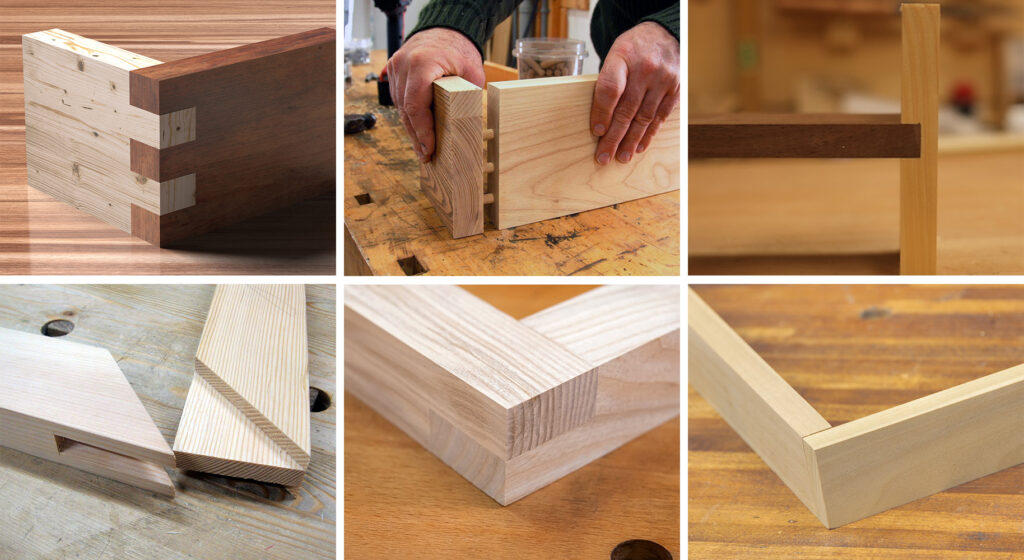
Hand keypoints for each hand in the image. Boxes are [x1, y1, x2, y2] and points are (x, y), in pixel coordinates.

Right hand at [386, 28, 484, 161]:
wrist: (444, 30)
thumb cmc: (459, 51)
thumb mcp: (472, 71)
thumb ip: (468, 95)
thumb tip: (467, 125)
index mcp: (422, 63)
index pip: (416, 105)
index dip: (422, 131)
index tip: (429, 149)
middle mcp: (404, 65)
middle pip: (406, 110)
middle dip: (416, 136)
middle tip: (426, 156)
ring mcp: (395, 67)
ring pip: (400, 107)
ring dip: (411, 128)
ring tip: (423, 148)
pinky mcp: (393, 71)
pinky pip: (398, 99)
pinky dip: (408, 116)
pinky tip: (417, 131)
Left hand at [590, 22, 679, 164]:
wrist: (664, 33)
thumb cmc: (633, 49)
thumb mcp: (615, 55)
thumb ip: (607, 82)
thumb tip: (599, 120)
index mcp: (623, 56)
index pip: (610, 89)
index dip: (602, 113)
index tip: (597, 132)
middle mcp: (645, 69)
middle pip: (627, 109)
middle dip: (614, 137)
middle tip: (604, 157)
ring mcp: (664, 79)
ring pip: (644, 117)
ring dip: (631, 141)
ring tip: (621, 157)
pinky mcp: (676, 89)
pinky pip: (661, 116)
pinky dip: (649, 134)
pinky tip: (639, 147)